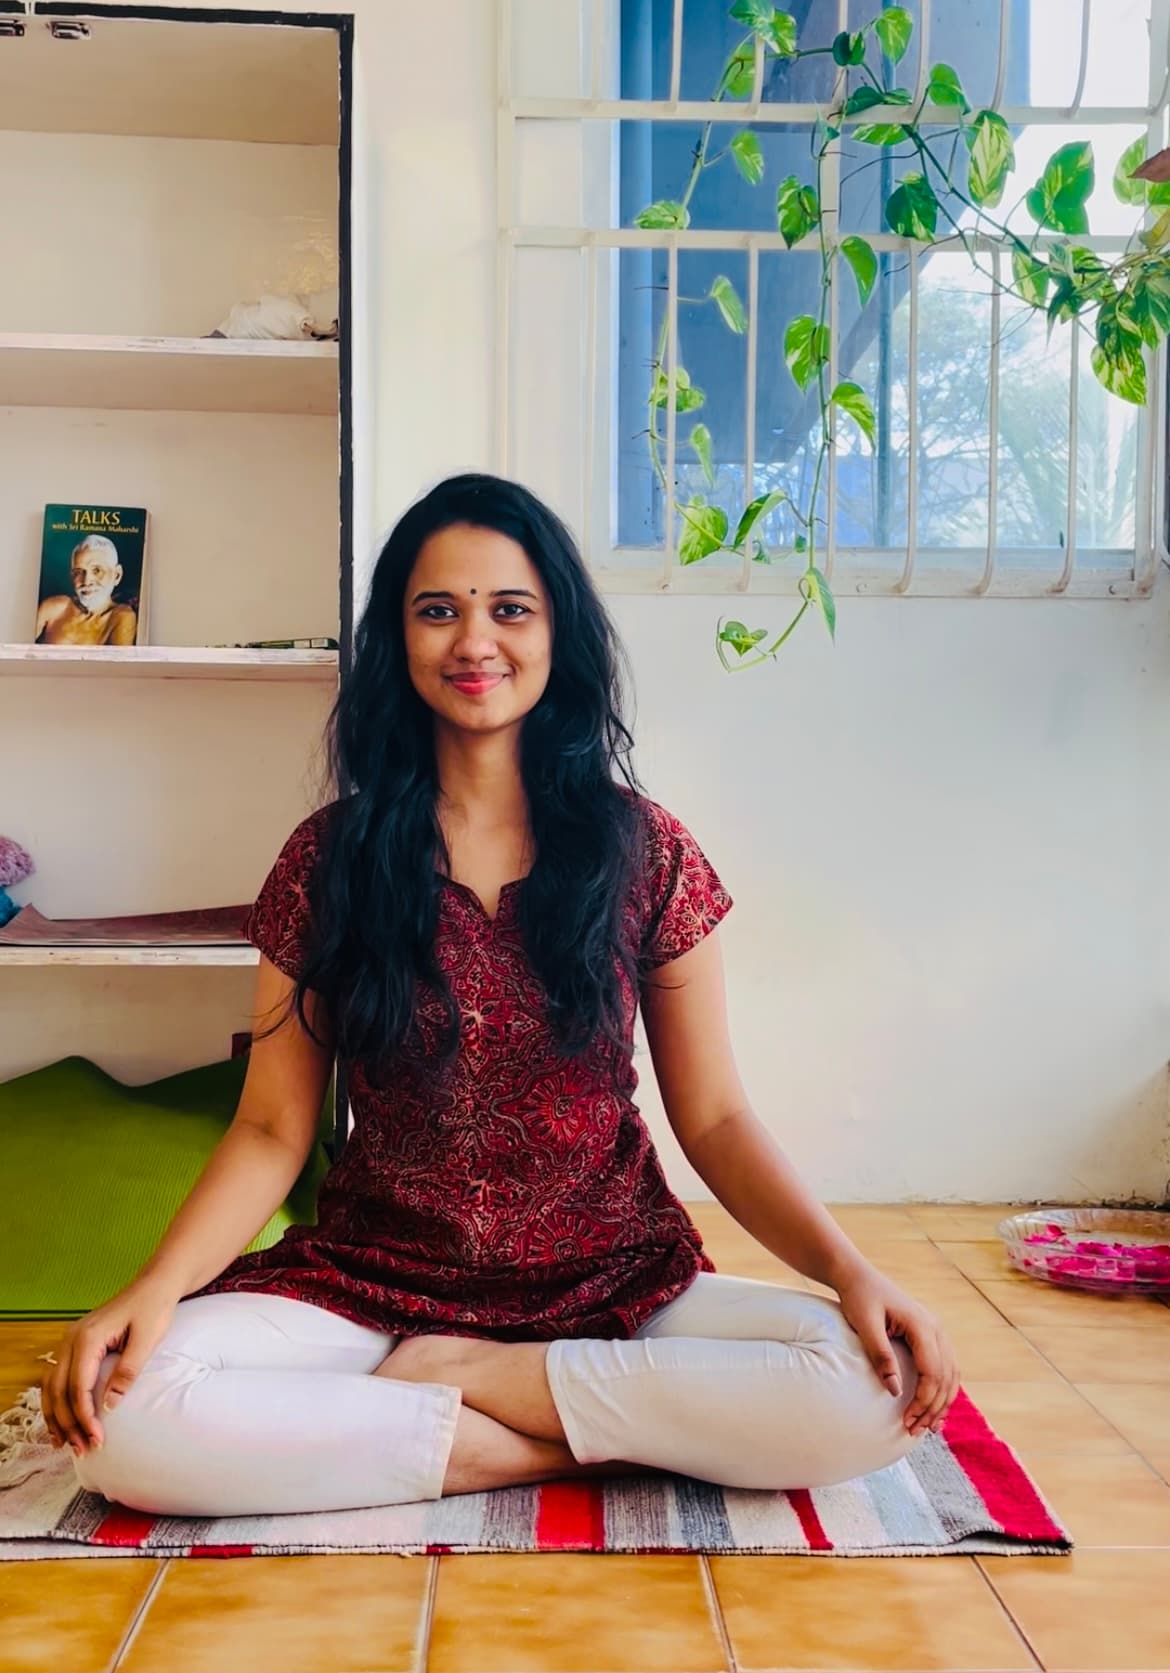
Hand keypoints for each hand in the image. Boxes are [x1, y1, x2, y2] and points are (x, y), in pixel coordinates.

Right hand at [40, 1278, 176, 1456]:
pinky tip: (62, 1421)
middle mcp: (71, 1337)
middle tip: (83, 1449)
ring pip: (51, 1385)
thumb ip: (128, 1371)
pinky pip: (57, 1377)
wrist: (155, 1284)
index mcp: (88, 1336)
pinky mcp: (75, 1344)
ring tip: (66, 1444)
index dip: (85, 1416)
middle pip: (59, 1389)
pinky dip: (56, 1401)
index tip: (97, 1439)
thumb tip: (110, 1406)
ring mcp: (70, 1339)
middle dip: (69, 1423)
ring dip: (57, 1416)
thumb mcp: (147, 1340)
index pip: (78, 1386)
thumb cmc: (154, 1308)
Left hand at [832, 1261, 960, 1436]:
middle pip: (946, 1378)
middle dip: (933, 1408)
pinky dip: (943, 1391)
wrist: (857, 1276)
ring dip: (941, 1403)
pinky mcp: (930, 1337)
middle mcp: (936, 1329)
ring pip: (951, 1376)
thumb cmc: (859, 1298)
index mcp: (923, 1325)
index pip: (933, 1372)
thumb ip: (880, 1355)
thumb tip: (896, 1391)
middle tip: (913, 1431)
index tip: (907, 1421)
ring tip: (926, 1428)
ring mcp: (936, 1332)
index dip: (923, 1401)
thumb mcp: (865, 1325)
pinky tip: (934, 1410)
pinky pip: (945, 1368)